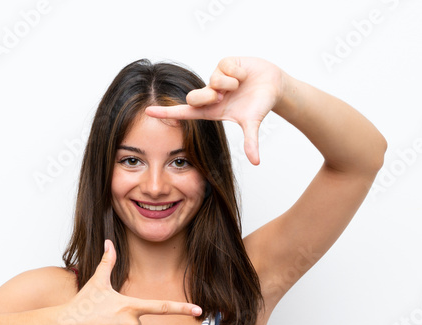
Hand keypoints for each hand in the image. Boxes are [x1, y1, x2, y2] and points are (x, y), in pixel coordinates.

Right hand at [55, 239, 202, 324]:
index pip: (161, 307)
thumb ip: (107, 262)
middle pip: (136, 321)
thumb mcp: (97, 282)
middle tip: (103, 316)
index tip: (199, 309)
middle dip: (123, 318)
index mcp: (130, 306)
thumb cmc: (81, 303)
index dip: (182, 307)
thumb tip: (109, 242)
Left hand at [144, 56, 284, 165]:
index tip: (148, 112)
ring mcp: (215, 79)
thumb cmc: (259, 104)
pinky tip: (243, 75)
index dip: (166, 112)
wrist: (273, 85)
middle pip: (193, 97)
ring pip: (212, 80)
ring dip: (229, 83)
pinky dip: (237, 72)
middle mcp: (210, 94)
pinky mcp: (224, 64)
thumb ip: (251, 142)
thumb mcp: (252, 123)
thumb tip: (256, 162)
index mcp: (211, 110)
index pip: (184, 112)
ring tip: (240, 85)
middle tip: (223, 96)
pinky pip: (224, 67)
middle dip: (208, 97)